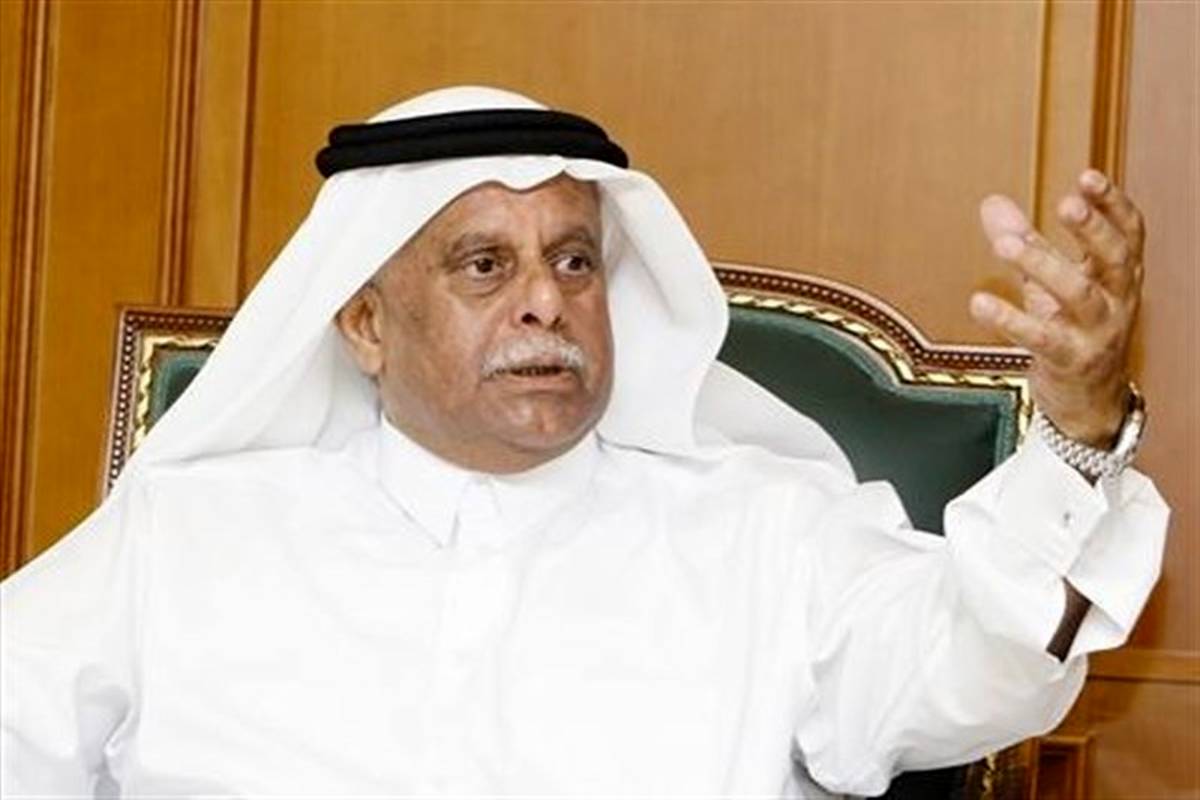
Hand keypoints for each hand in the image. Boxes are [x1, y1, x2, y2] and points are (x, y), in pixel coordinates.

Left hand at [971, 170, 1143, 447]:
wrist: (1088, 400)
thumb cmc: (1071, 330)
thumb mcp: (1050, 283)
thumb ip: (1026, 241)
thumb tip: (991, 203)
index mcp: (1118, 276)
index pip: (1129, 233)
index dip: (1112, 204)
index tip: (1087, 177)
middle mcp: (1116, 301)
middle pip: (1113, 258)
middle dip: (1092, 229)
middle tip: (1065, 205)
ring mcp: (1097, 333)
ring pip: (1078, 294)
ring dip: (1042, 266)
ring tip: (1005, 245)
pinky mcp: (1071, 361)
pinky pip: (1041, 338)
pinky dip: (1009, 319)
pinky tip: (979, 303)